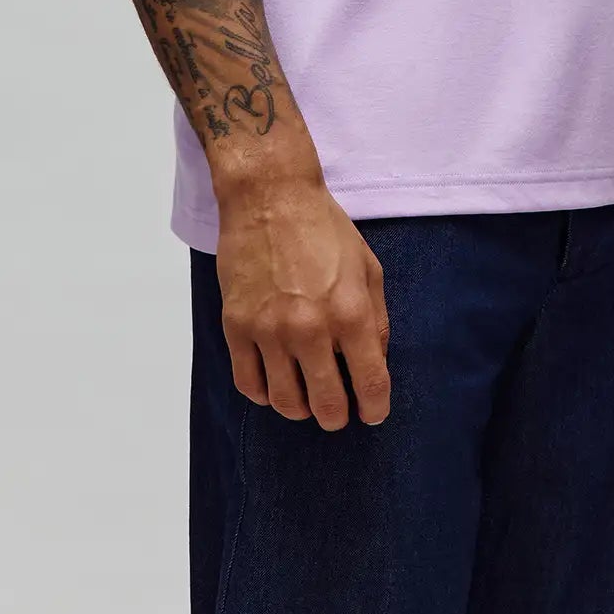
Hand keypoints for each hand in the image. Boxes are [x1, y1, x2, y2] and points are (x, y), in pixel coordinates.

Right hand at [216, 178, 391, 430]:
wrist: (269, 197)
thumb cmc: (323, 228)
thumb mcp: (368, 267)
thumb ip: (376, 319)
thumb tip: (374, 362)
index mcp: (350, 312)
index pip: (369, 384)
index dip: (375, 408)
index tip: (373, 413)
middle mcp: (310, 328)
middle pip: (326, 405)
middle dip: (337, 417)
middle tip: (338, 412)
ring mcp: (269, 330)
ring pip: (285, 402)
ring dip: (300, 410)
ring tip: (306, 399)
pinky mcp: (236, 326)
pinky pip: (248, 383)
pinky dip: (263, 394)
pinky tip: (274, 383)